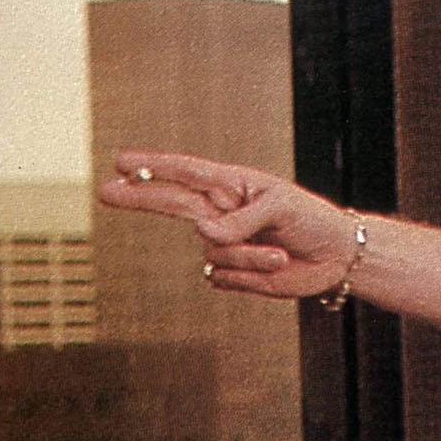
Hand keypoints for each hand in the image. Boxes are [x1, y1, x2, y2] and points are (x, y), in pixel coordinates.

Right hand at [98, 152, 358, 298]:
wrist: (336, 257)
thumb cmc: (311, 220)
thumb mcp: (282, 208)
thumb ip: (243, 219)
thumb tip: (203, 233)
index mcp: (230, 186)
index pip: (185, 173)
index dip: (153, 168)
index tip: (121, 163)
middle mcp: (220, 213)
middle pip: (169, 204)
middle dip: (138, 197)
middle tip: (105, 191)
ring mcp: (223, 244)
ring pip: (212, 252)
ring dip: (248, 255)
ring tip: (281, 253)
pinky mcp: (233, 273)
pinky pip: (224, 277)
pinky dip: (251, 275)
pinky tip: (275, 267)